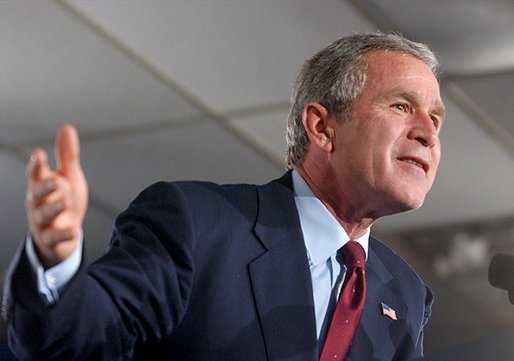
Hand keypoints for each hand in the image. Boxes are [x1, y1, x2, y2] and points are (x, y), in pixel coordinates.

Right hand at [25, 124, 88, 267]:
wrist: (64, 233)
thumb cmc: (63, 200)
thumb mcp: (68, 176)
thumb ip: (67, 155)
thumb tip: (66, 127)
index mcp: (41, 185)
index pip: (35, 174)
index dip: (36, 165)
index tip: (39, 154)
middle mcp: (38, 203)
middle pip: (36, 194)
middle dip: (44, 187)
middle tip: (56, 181)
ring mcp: (42, 222)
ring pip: (43, 215)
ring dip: (53, 208)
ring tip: (65, 202)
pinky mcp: (50, 239)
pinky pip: (54, 238)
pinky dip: (63, 234)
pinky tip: (74, 230)